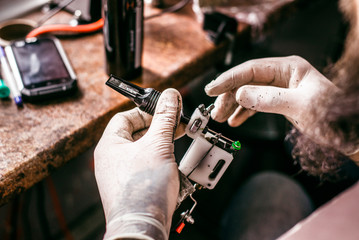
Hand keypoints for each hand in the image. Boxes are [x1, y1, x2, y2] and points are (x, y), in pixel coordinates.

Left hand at [94, 89, 181, 239]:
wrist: (142, 226)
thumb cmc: (142, 190)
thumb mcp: (158, 145)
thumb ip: (165, 118)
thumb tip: (170, 97)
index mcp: (110, 145)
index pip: (126, 117)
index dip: (146, 111)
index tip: (164, 109)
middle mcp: (112, 159)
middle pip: (137, 134)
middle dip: (159, 130)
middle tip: (177, 127)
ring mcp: (121, 175)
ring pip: (144, 152)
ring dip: (163, 148)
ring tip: (177, 148)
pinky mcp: (132, 188)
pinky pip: (147, 168)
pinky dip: (161, 164)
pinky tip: (173, 167)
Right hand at [205, 56, 339, 146]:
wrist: (347, 134)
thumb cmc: (333, 117)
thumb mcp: (300, 106)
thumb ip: (269, 99)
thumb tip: (240, 94)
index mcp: (289, 68)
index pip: (251, 69)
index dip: (229, 79)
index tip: (212, 89)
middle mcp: (282, 75)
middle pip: (246, 81)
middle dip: (228, 95)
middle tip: (215, 110)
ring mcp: (280, 88)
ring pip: (248, 93)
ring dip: (233, 105)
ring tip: (220, 117)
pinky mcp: (279, 101)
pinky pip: (255, 104)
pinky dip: (243, 112)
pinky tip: (235, 120)